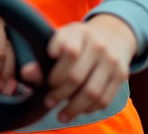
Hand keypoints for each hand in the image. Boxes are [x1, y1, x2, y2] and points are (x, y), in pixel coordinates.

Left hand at [19, 14, 136, 123]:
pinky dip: (89, 109)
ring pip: (91, 92)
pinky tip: (79, 110)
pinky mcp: (122, 75)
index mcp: (79, 32)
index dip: (55, 71)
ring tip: (61, 115)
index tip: (47, 80)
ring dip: (73, 108)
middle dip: (59, 94)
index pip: (68, 52)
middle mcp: (98, 44)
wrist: (113, 34)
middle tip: (49, 101)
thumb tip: (25, 74)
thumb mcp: (60, 41)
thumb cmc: (78, 41)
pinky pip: (104, 99)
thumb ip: (42, 58)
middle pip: (76, 76)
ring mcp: (112, 60)